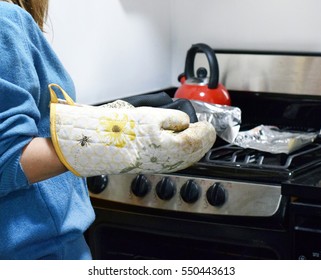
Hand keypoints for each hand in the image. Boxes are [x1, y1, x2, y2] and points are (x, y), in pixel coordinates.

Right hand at [49, 84, 215, 176]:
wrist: (104, 145)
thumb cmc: (125, 130)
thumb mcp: (154, 115)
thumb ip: (175, 119)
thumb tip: (184, 123)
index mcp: (176, 146)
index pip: (200, 138)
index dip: (206, 129)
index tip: (206, 122)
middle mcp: (173, 160)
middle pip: (197, 150)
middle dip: (203, 139)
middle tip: (205, 129)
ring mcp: (165, 166)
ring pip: (188, 158)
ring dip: (195, 147)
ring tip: (196, 136)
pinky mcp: (156, 167)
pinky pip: (177, 161)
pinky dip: (184, 153)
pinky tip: (182, 146)